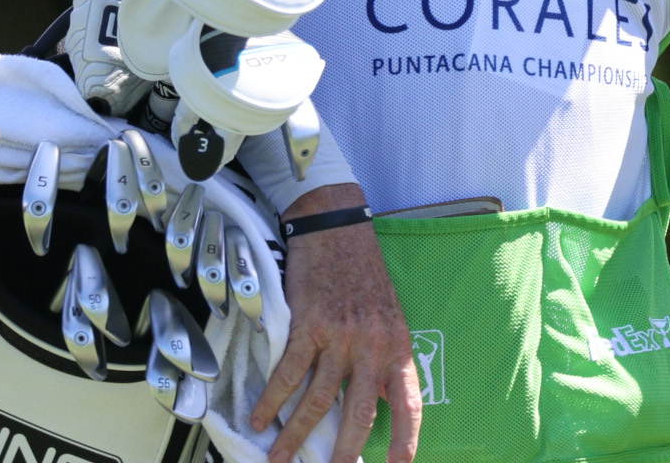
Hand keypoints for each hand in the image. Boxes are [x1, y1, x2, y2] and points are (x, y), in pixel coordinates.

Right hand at [254, 185, 420, 462]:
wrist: (337, 230)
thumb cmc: (362, 273)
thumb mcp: (388, 316)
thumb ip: (385, 357)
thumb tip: (383, 400)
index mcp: (397, 346)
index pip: (409, 403)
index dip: (405, 440)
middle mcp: (372, 345)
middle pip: (360, 412)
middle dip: (343, 451)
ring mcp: (340, 336)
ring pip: (318, 400)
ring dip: (296, 434)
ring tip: (281, 459)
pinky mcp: (309, 325)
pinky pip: (288, 373)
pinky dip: (271, 400)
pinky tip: (259, 417)